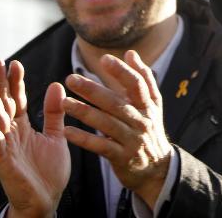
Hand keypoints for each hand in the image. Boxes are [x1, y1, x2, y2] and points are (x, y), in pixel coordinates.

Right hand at [0, 56, 69, 217]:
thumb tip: (56, 84)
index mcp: (23, 127)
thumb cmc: (49, 172)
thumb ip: (54, 113)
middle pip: (3, 102)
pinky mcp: (2, 158)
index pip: (18, 99)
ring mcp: (5, 145)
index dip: (15, 81)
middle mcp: (11, 133)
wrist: (46, 202)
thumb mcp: (56, 136)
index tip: (14, 62)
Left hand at [62, 51, 172, 208]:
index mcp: (148, 105)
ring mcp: (132, 140)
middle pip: (116, 103)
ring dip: (84, 112)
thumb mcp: (152, 105)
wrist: (158, 169)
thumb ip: (143, 78)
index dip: (122, 71)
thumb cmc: (149, 130)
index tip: (104, 59)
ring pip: (106, 123)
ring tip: (64, 103)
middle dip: (93, 90)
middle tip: (71, 79)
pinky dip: (84, 139)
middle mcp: (141, 121)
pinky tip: (67, 131)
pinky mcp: (122, 157)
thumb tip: (131, 53)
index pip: (137, 84)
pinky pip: (100, 146)